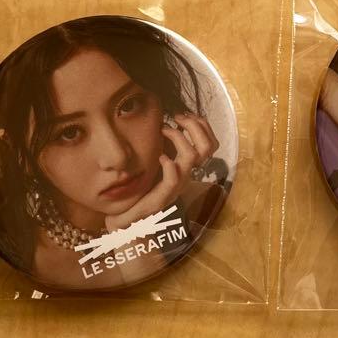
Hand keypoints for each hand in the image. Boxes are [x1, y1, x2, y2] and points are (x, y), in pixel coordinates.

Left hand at [104, 113, 218, 232]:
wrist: (127, 222)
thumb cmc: (139, 191)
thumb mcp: (152, 163)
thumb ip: (159, 146)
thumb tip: (159, 121)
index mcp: (186, 167)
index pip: (210, 144)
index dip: (202, 126)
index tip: (185, 115)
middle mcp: (186, 175)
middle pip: (208, 147)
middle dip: (195, 126)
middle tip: (178, 117)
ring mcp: (176, 186)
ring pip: (193, 156)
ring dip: (179, 137)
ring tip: (164, 130)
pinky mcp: (163, 197)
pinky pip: (174, 177)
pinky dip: (169, 163)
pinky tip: (159, 156)